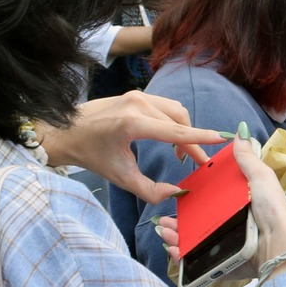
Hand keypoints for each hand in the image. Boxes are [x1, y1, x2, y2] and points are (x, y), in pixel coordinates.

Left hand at [35, 91, 218, 202]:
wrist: (63, 131)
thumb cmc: (89, 154)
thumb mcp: (120, 177)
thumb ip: (150, 190)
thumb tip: (177, 192)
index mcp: (133, 123)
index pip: (176, 131)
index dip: (201, 138)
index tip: (222, 140)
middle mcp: (138, 104)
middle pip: (180, 120)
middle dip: (192, 141)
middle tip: (194, 163)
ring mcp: (136, 95)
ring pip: (175, 111)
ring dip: (183, 130)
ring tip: (178, 153)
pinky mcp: (135, 94)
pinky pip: (165, 106)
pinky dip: (173, 121)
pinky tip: (167, 139)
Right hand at [153, 132, 285, 282]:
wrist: (278, 247)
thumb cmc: (272, 210)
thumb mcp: (261, 179)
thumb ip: (248, 159)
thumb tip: (240, 133)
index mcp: (239, 206)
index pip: (211, 203)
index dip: (194, 200)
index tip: (179, 196)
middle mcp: (231, 226)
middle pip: (197, 223)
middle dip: (177, 222)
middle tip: (164, 220)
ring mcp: (226, 246)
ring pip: (193, 241)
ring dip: (175, 237)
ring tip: (166, 233)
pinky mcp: (223, 263)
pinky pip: (197, 261)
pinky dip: (182, 256)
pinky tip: (174, 249)